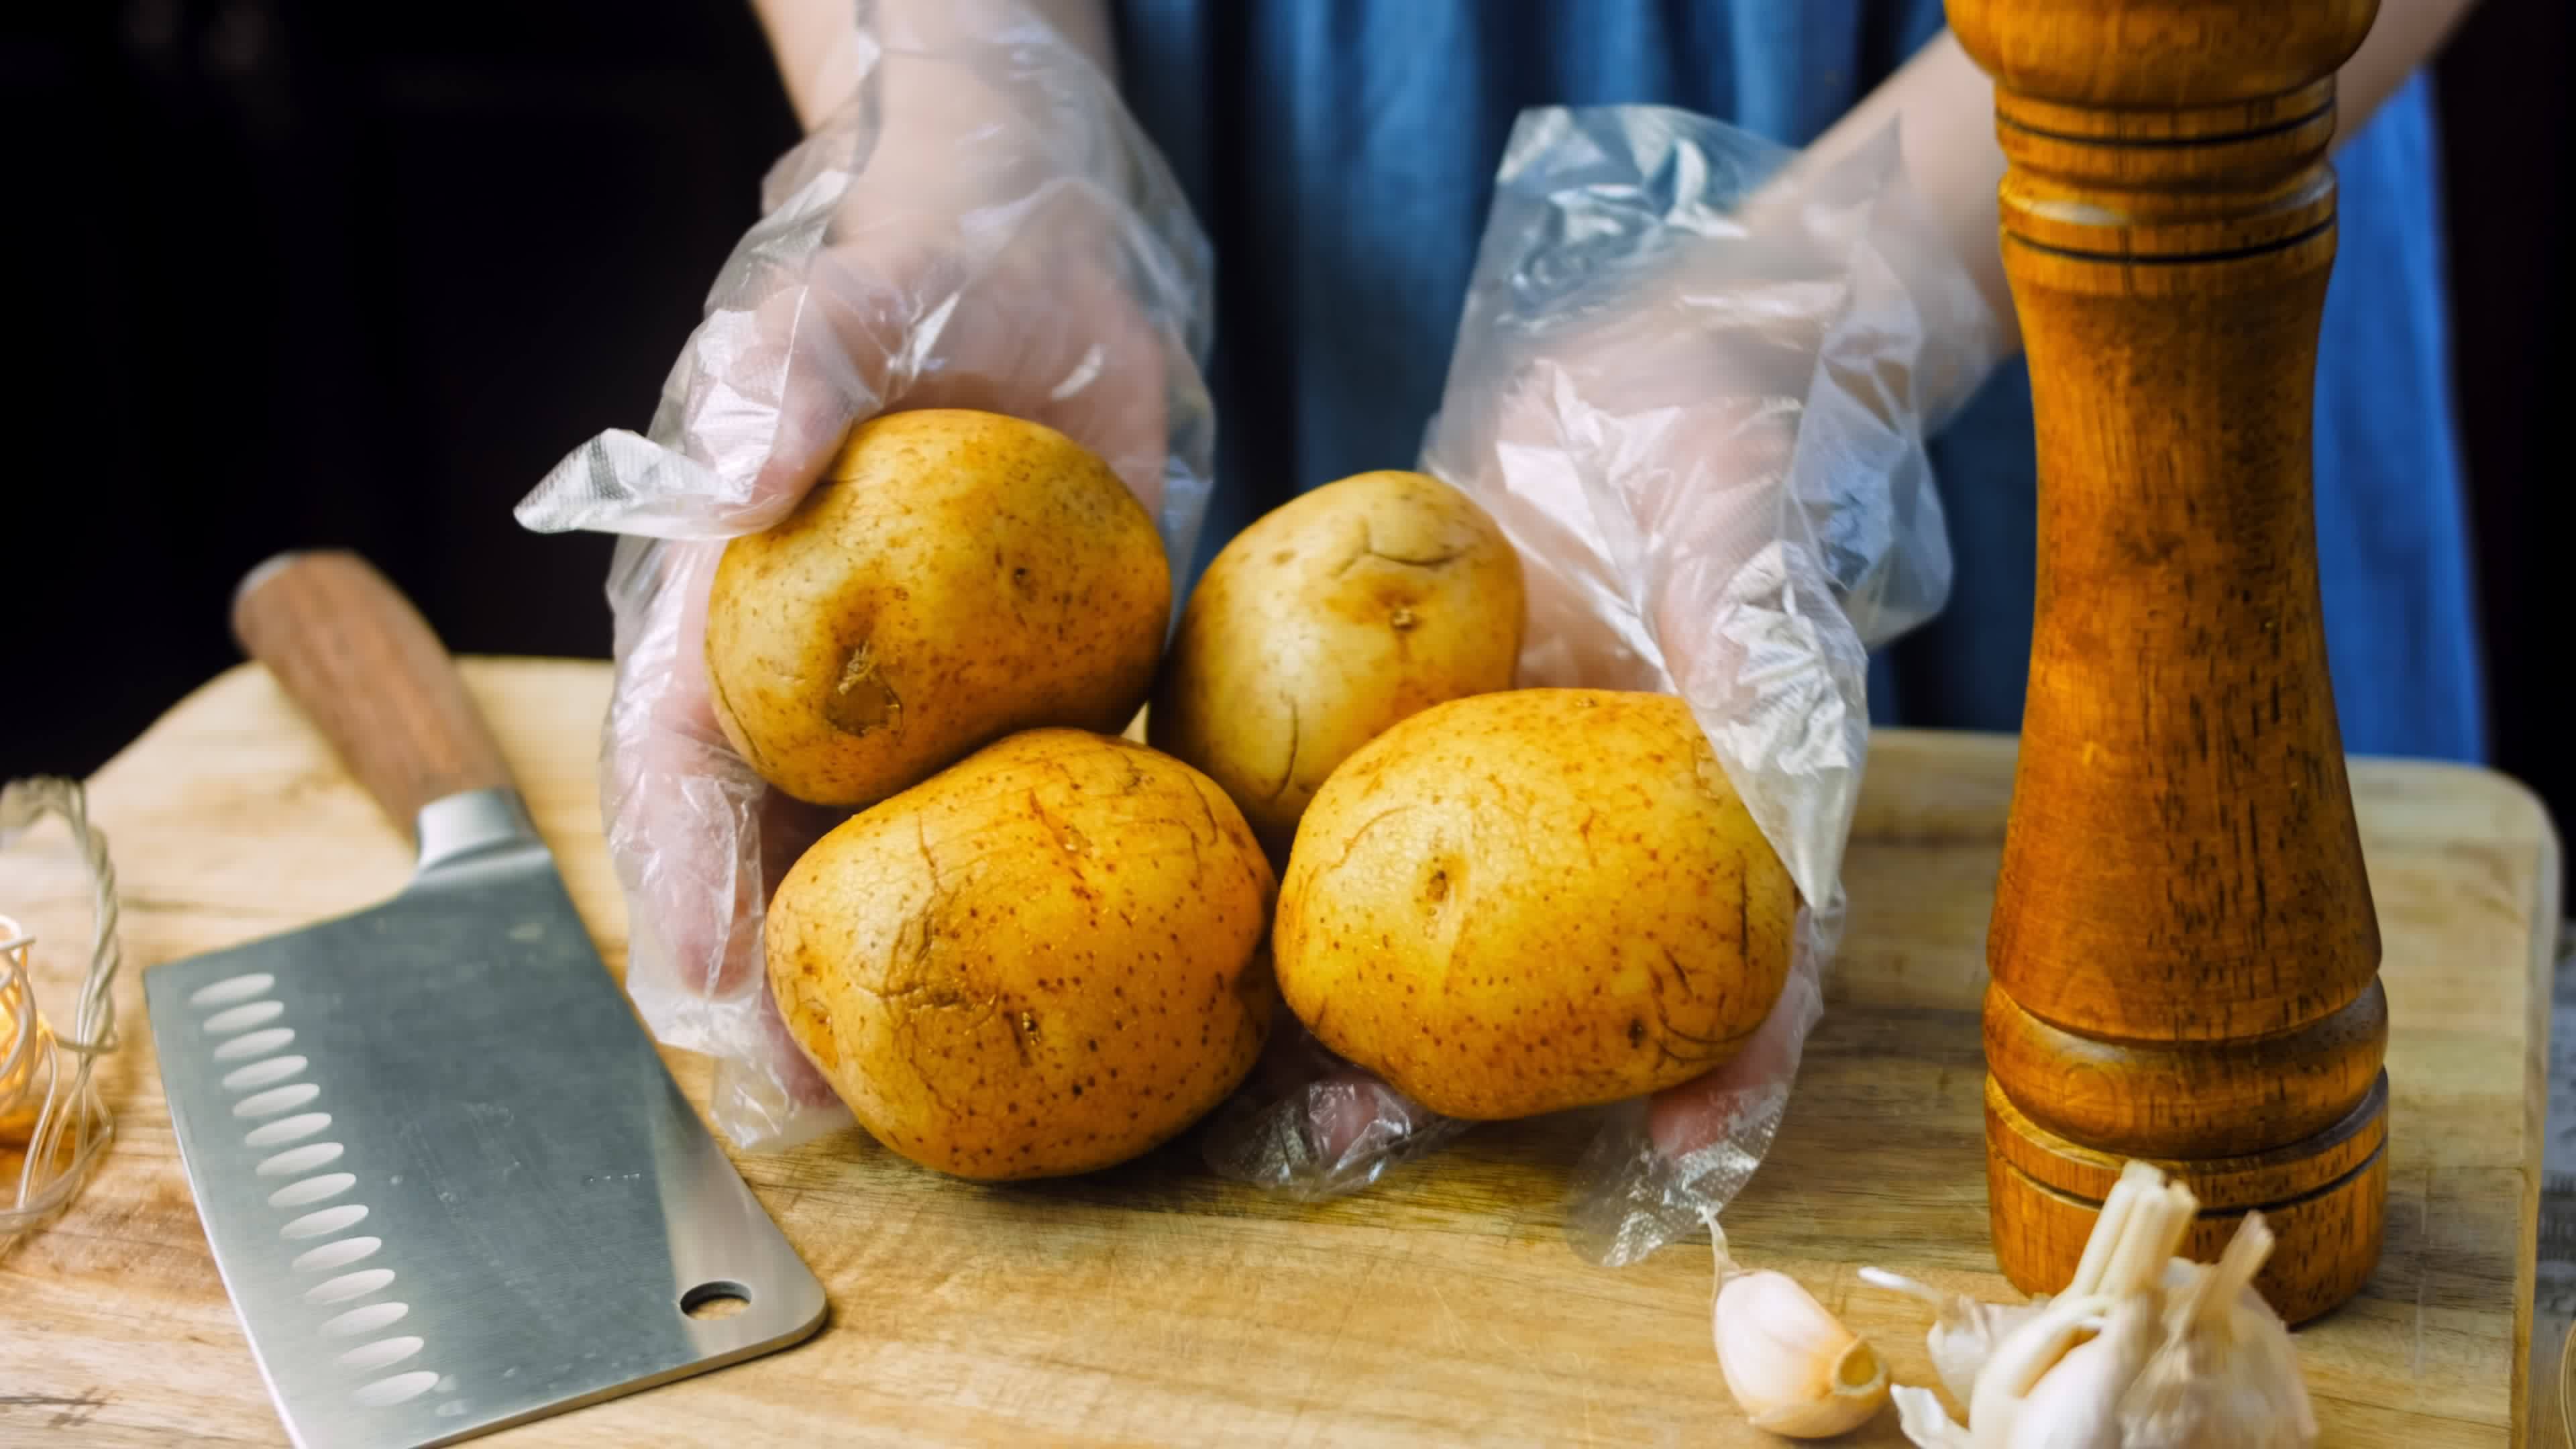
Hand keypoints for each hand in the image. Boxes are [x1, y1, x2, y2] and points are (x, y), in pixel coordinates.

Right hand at [518, 5, 1212, 1144]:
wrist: (1048, 248)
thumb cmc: (926, 253)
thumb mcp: (854, 295)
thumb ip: (787, 368)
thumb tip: (734, 467)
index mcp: (728, 595)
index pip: (681, 756)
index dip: (687, 880)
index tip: (715, 993)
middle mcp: (803, 674)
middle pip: (764, 849)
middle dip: (774, 983)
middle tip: (815, 1106)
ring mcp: (912, 702)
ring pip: (878, 863)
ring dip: (886, 982)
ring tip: (917, 1105)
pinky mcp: (1019, 701)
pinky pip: (1015, 816)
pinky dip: (1023, 906)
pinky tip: (1068, 994)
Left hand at [1209, 109, 1990, 1261]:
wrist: (1665, 343)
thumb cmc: (1748, 457)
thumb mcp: (1763, 567)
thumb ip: (1768, 692)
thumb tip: (1793, 834)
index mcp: (1714, 827)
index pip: (1735, 980)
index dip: (1713, 1083)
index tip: (1667, 1172)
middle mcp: (1600, 829)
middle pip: (1542, 992)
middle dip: (1460, 1087)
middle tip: (1355, 1135)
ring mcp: (1496, 781)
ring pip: (1422, 923)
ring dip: (1341, 1008)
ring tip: (1253, 1072)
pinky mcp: (1405, 713)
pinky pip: (1335, 800)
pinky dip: (1277, 864)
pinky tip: (1195, 905)